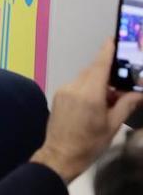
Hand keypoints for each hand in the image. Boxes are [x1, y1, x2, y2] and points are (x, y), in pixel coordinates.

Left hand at [29, 38, 142, 182]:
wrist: (60, 154)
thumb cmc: (89, 143)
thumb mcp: (112, 125)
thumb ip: (126, 104)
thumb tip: (139, 93)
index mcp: (90, 94)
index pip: (100, 66)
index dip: (107, 51)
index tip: (113, 40)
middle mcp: (74, 87)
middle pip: (93, 71)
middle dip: (107, 72)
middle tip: (122, 80)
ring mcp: (64, 90)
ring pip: (85, 78)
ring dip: (98, 82)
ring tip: (111, 98)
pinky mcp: (58, 95)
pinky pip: (76, 85)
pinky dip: (88, 87)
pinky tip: (96, 102)